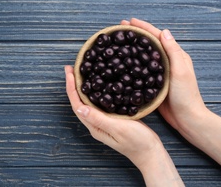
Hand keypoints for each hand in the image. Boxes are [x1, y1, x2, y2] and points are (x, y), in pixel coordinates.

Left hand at [65, 65, 183, 185]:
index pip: (77, 105)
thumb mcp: (118, 129)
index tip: (69, 72)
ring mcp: (103, 121)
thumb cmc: (136, 142)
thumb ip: (99, 119)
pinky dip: (96, 91)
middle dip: (74, 85)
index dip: (72, 88)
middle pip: (80, 102)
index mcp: (94, 127)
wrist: (151, 152)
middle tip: (71, 68)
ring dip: (83, 87)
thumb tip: (80, 108)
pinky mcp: (112, 118)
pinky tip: (98, 83)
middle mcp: (95, 124)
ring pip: (88, 101)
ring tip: (80, 72)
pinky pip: (99, 102)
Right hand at [121, 18, 207, 131]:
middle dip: (136, 33)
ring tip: (119, 41)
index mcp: (175, 55)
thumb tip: (164, 31)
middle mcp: (167, 60)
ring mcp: (160, 71)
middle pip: (149, 42)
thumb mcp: (181, 71)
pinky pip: (141, 68)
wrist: (186, 118)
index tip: (130, 21)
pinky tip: (123, 62)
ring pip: (144, 54)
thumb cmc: (186, 95)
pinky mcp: (153, 81)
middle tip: (120, 28)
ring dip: (132, 46)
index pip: (158, 36)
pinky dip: (132, 61)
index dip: (144, 27)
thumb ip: (173, 51)